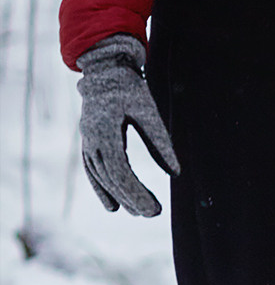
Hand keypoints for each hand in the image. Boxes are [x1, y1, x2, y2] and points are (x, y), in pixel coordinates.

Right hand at [75, 35, 178, 216]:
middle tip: (153, 214)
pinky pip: (92, 170)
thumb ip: (160, 142)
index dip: (135, 191)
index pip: (119, 170)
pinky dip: (101, 189)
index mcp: (105, 131)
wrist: (105, 71)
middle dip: (131, 198)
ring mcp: (87, 141)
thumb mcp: (149, 112)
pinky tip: (113, 206)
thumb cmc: (130, 89)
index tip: (153, 207)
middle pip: (110, 177)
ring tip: (140, 212)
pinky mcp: (89, 142)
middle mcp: (91, 139)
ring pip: (101, 176)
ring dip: (119, 196)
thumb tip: (176, 173)